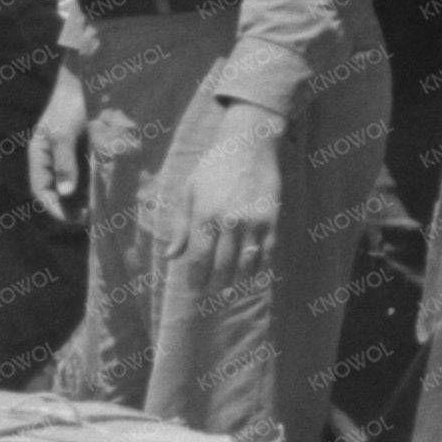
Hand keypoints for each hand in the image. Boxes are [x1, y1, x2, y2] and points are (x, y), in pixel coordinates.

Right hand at [24, 66, 88, 221]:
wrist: (89, 76)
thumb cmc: (72, 102)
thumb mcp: (65, 133)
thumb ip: (65, 163)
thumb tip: (65, 194)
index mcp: (40, 153)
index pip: (41, 190)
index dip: (55, 208)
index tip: (75, 220)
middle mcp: (52, 157)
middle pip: (57, 191)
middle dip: (72, 207)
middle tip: (93, 217)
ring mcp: (69, 153)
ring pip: (73, 184)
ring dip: (85, 198)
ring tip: (101, 208)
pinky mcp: (86, 149)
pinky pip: (87, 173)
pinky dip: (94, 184)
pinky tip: (107, 189)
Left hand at [180, 101, 284, 290]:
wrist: (248, 145)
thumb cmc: (213, 168)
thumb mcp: (189, 192)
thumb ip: (181, 227)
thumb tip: (170, 257)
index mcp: (204, 215)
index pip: (198, 259)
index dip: (196, 278)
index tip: (194, 289)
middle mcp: (228, 222)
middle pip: (221, 266)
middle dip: (215, 284)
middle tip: (212, 295)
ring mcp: (252, 222)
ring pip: (245, 264)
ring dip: (237, 283)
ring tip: (231, 293)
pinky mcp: (271, 220)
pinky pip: (266, 253)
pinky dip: (260, 269)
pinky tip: (253, 277)